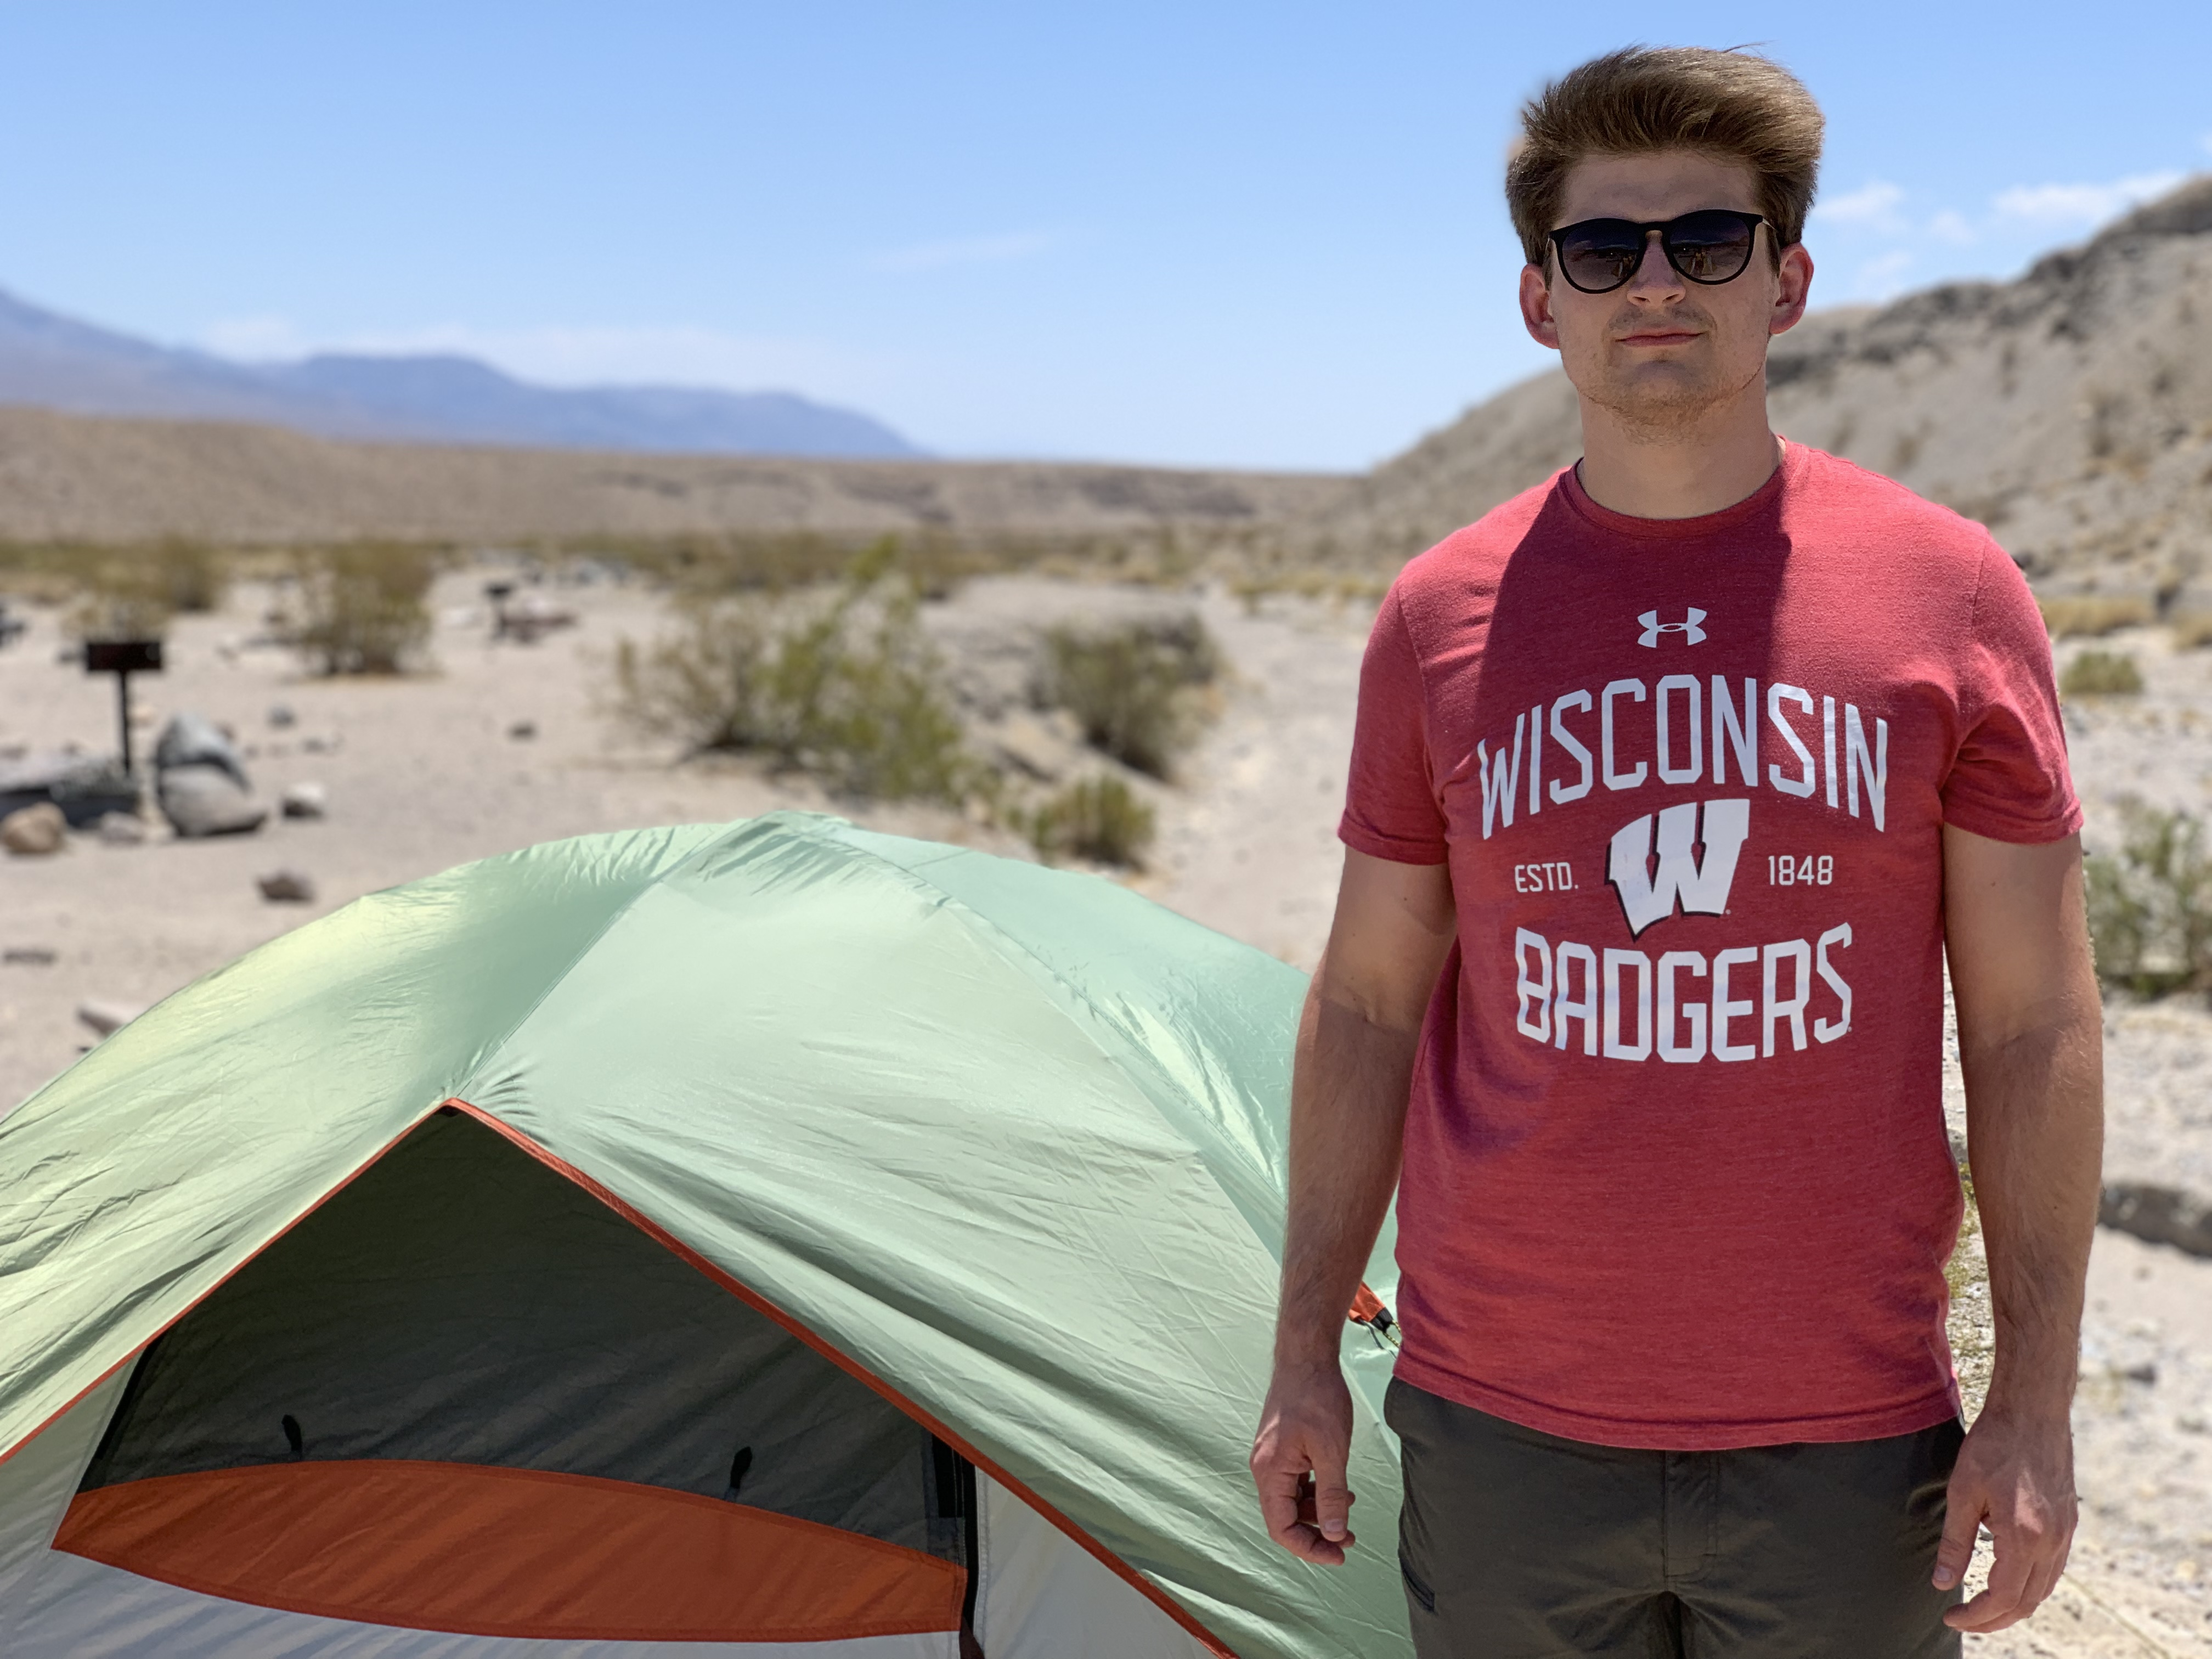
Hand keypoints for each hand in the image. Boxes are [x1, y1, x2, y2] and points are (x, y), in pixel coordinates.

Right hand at [1251, 1359, 1356, 1564]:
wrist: (1305, 1357)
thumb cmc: (1316, 1396)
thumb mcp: (1332, 1450)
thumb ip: (1332, 1495)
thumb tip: (1336, 1535)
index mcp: (1270, 1472)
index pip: (1282, 1528)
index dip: (1310, 1548)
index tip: (1340, 1554)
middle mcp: (1264, 1468)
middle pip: (1284, 1518)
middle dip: (1317, 1533)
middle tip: (1350, 1540)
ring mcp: (1272, 1458)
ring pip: (1290, 1501)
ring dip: (1318, 1512)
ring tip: (1349, 1511)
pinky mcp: (1282, 1449)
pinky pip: (1294, 1483)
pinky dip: (1315, 1492)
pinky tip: (1339, 1489)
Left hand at [1934, 1405, 2077, 1631]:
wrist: (2033, 1412)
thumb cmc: (1993, 1445)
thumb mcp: (1962, 1492)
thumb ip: (1955, 1542)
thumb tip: (1942, 1583)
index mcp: (2025, 1537)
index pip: (2003, 1598)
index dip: (1977, 1616)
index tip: (1951, 1616)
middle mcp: (2052, 1542)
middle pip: (2028, 1601)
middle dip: (1995, 1618)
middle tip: (1963, 1618)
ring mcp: (2065, 1533)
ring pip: (2044, 1589)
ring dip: (2015, 1605)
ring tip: (1982, 1606)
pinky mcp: (2069, 1522)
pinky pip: (2053, 1569)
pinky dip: (2031, 1584)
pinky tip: (2008, 1578)